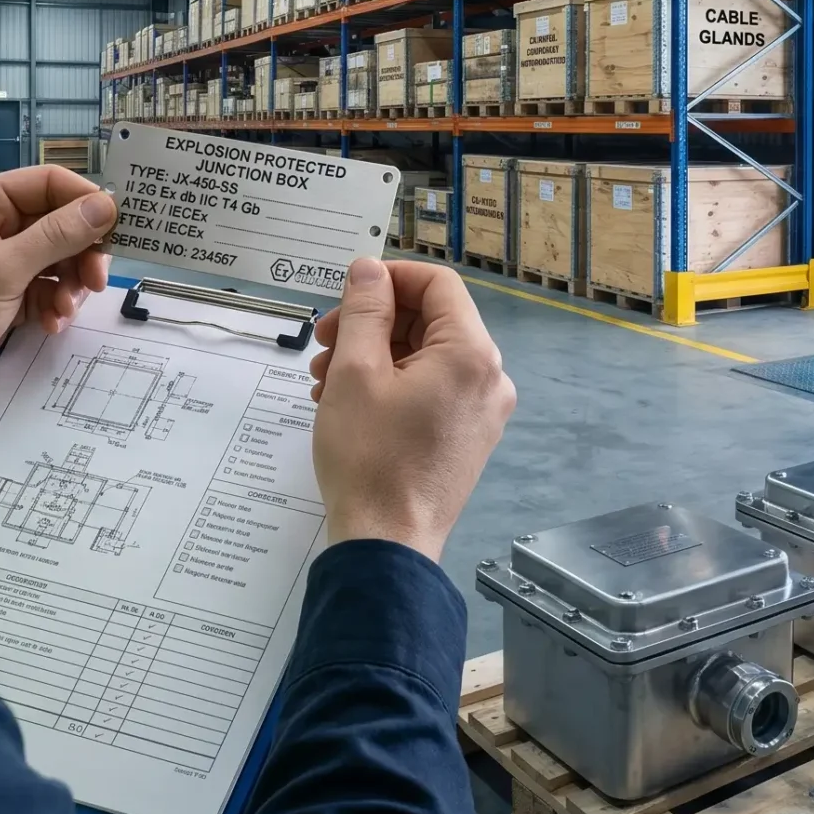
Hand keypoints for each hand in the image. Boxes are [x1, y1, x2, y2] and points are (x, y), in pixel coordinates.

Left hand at [0, 168, 116, 429]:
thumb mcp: (2, 270)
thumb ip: (57, 236)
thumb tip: (106, 204)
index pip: (46, 184)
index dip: (83, 201)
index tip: (116, 228)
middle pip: (58, 223)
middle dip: (80, 251)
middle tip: (97, 280)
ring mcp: (0, 264)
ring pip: (58, 259)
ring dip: (70, 284)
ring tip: (66, 310)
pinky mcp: (7, 298)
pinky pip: (48, 290)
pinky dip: (56, 306)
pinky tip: (51, 324)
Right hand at [304, 258, 513, 560]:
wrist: (387, 544)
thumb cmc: (370, 457)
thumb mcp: (356, 372)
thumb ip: (365, 310)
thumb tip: (370, 269)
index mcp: (471, 353)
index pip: (437, 284)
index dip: (389, 278)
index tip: (346, 294)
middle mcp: (489, 378)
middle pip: (431, 321)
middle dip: (373, 323)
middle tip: (324, 341)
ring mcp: (482, 412)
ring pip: (425, 358)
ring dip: (374, 355)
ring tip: (324, 380)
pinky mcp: (467, 439)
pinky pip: (431, 391)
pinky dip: (391, 385)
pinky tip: (346, 403)